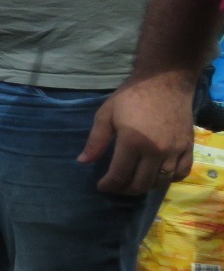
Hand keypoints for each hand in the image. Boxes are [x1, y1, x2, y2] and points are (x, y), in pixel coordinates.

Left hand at [78, 72, 194, 194]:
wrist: (164, 81)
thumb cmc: (131, 96)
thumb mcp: (106, 114)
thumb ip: (96, 140)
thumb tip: (83, 161)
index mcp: (133, 142)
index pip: (119, 175)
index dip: (108, 185)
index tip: (102, 186)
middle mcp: (156, 150)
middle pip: (141, 183)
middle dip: (124, 189)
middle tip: (116, 186)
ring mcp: (175, 150)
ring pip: (161, 181)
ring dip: (145, 186)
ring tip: (133, 182)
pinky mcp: (188, 147)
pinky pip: (181, 173)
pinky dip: (169, 180)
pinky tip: (157, 176)